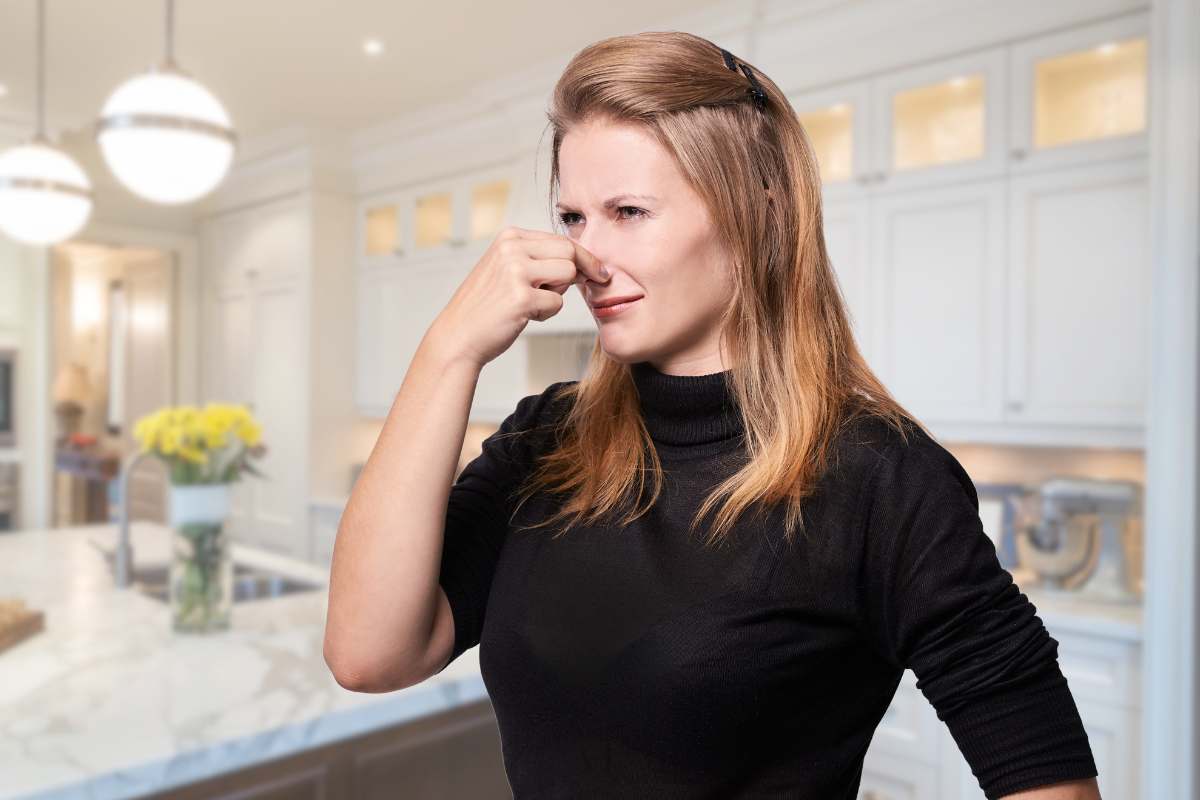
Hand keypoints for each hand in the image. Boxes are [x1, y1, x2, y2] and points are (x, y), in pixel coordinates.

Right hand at [428, 226, 608, 368]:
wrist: (459, 335)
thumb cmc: (487, 306)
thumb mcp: (507, 269)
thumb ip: (538, 258)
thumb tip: (584, 260)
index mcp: (509, 237)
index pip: (560, 239)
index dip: (584, 257)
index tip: (599, 271)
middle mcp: (511, 248)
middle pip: (570, 252)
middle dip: (580, 272)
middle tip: (574, 287)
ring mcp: (515, 271)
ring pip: (568, 274)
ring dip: (558, 294)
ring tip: (533, 303)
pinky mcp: (520, 297)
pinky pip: (556, 302)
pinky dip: (546, 314)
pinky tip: (523, 316)